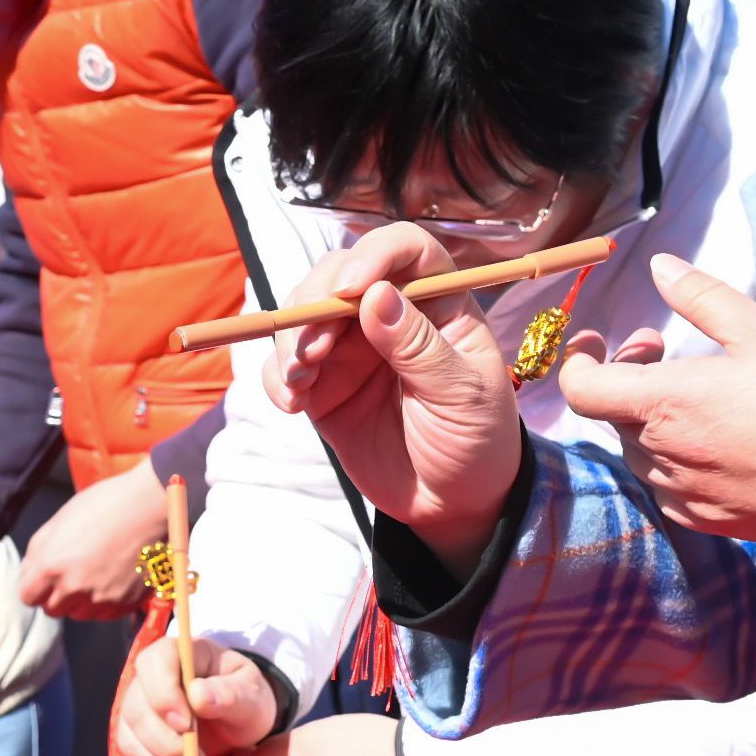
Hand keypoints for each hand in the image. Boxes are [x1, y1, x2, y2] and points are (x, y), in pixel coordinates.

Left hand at [19, 457, 170, 618]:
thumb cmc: (105, 504)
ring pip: (80, 614)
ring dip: (81, 601)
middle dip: (57, 594)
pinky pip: (106, 614)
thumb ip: (39, 551)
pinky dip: (105, 602)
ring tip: (94, 574)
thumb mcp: (60, 520)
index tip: (44, 578)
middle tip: (72, 573)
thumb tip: (30, 573)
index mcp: (52, 565)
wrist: (151, 505)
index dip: (34, 586)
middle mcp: (74, 587)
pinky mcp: (126, 602)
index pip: (27, 596)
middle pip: (53, 609)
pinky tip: (112, 578)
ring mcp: (102, 598)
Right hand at [115, 633, 279, 755]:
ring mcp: (137, 709)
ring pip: (130, 739)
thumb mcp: (251, 695)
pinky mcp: (136, 739)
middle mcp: (148, 679)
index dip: (163, 695)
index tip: (186, 725)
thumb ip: (230, 694)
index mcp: (176, 653)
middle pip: (136, 708)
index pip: (153, 664)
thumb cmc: (245, 698)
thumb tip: (199, 696)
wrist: (239, 721)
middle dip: (165, 743)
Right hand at [262, 224, 523, 564]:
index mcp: (438, 303)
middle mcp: (390, 314)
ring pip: (303, 315)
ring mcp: (353, 348)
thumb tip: (377, 294)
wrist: (454, 504)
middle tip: (311, 349)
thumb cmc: (477, 441)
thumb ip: (419, 347)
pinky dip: (278, 379)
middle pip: (338, 274)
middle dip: (315, 303)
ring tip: (300, 382)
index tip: (351, 287)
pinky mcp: (325, 386)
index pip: (406, 251)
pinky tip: (293, 405)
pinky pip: (287, 366)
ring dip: (290, 340)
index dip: (375, 255)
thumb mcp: (462, 396)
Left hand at [553, 255, 755, 542]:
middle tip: (666, 350)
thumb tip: (659, 266)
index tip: (597, 340)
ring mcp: (682, 494)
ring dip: (652, 419)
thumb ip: (701, 297)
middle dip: (629, 377)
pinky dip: (677, 458)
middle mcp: (660, 455)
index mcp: (661, 404)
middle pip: (614, 415)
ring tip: (699, 395)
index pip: (581, 389)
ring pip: (642, 452)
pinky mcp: (709, 522)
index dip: (578, 361)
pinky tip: (718, 441)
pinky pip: (670, 487)